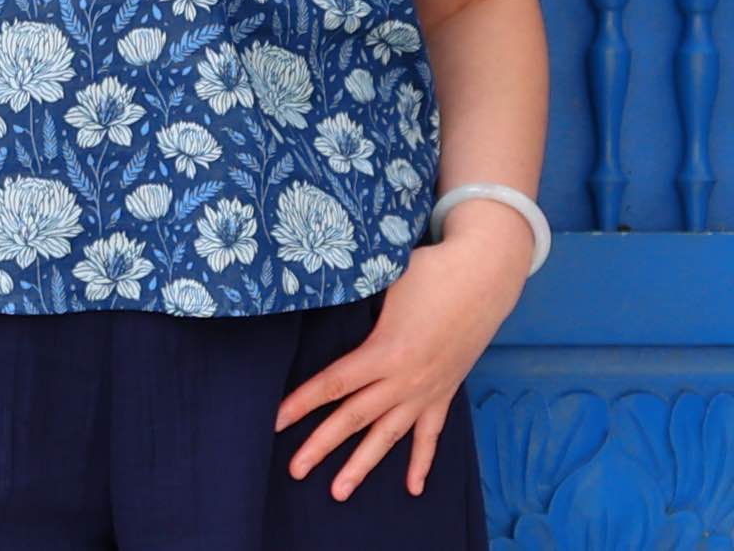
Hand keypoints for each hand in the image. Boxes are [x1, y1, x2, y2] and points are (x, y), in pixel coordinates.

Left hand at [273, 234, 527, 500]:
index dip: (303, 402)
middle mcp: (404, 380)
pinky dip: (422, 462)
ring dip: (363, 465)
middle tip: (295, 468)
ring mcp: (427, 391)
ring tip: (339, 492)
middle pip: (355, 418)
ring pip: (388, 436)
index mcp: (385, 352)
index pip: (335, 383)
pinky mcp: (446, 392)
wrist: (485, 276)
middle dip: (322, 445)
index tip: (277, 419)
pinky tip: (413, 488)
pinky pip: (431, 434)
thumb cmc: (431, 271)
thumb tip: (324, 291)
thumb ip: (357, 297)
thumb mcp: (385, 280)